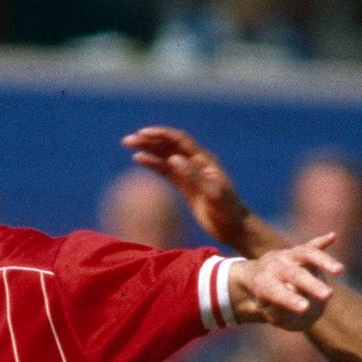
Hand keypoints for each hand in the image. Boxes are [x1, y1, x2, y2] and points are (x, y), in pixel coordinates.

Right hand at [122, 126, 260, 250]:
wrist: (233, 227)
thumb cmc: (226, 211)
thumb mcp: (212, 193)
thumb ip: (194, 176)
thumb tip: (174, 158)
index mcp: (204, 160)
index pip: (179, 140)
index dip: (160, 135)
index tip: (142, 134)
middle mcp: (196, 162)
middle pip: (169, 145)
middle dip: (149, 140)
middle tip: (128, 140)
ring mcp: (190, 174)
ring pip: (165, 156)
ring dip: (148, 150)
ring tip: (129, 146)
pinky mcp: (185, 186)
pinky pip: (166, 171)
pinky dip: (153, 164)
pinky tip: (139, 160)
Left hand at [231, 235, 341, 330]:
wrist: (260, 286)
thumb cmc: (272, 307)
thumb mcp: (271, 315)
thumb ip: (279, 310)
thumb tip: (294, 292)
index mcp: (261, 283)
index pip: (277, 291)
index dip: (291, 300)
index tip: (305, 308)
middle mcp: (273, 265)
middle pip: (294, 274)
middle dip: (312, 284)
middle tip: (328, 296)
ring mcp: (287, 255)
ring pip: (306, 254)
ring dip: (323, 261)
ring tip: (339, 270)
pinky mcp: (299, 251)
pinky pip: (311, 245)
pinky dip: (321, 241)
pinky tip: (333, 236)